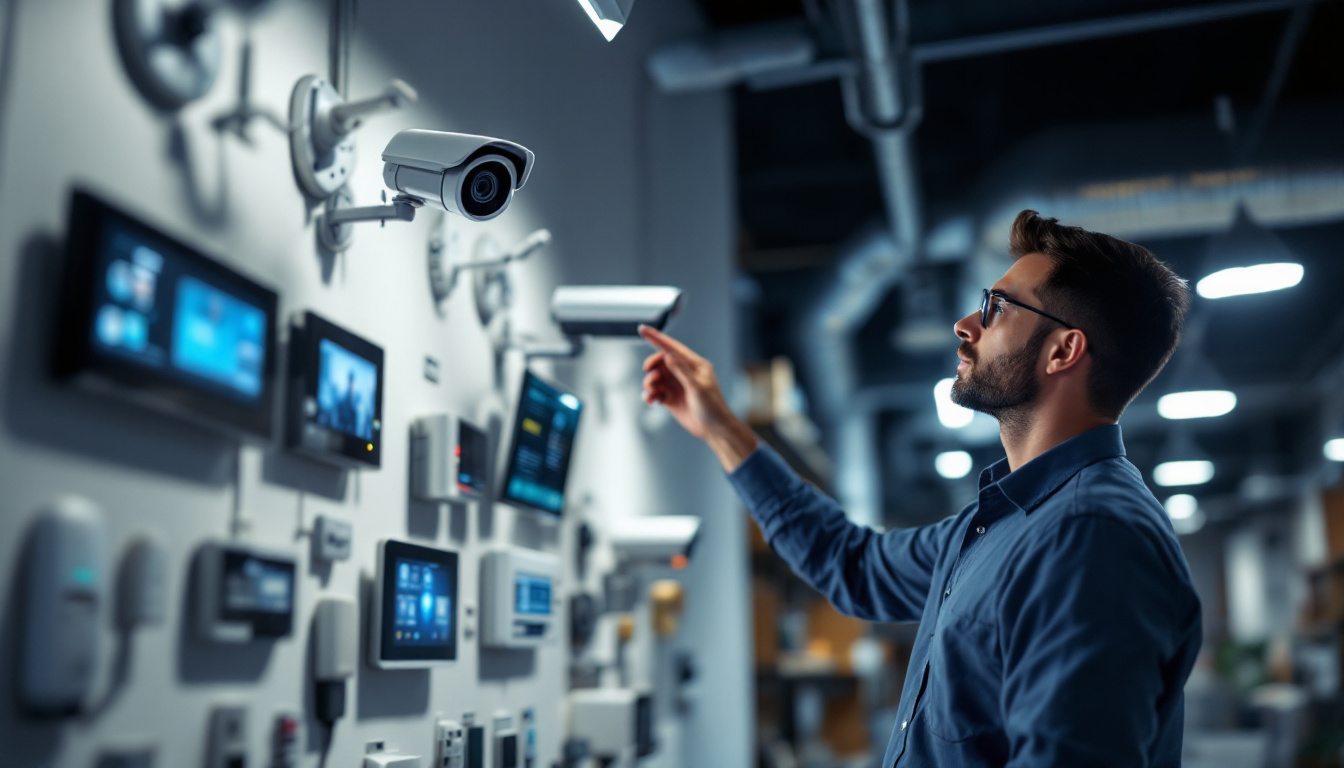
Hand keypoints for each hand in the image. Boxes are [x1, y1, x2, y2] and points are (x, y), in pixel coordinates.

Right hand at [639, 325, 758, 470]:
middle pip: (661, 361)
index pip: (672, 347)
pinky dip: (649, 394)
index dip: (656, 337)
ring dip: (649, 382)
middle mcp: (684, 373)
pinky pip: (655, 392)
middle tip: (647, 370)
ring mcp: (677, 385)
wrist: (715, 430)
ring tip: (651, 392)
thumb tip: (667, 355)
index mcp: (695, 365)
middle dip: (651, 365)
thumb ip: (681, 371)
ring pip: (656, 377)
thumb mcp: (697, 388)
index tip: (642, 329)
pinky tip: (650, 400)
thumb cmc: (712, 408)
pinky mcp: (671, 398)